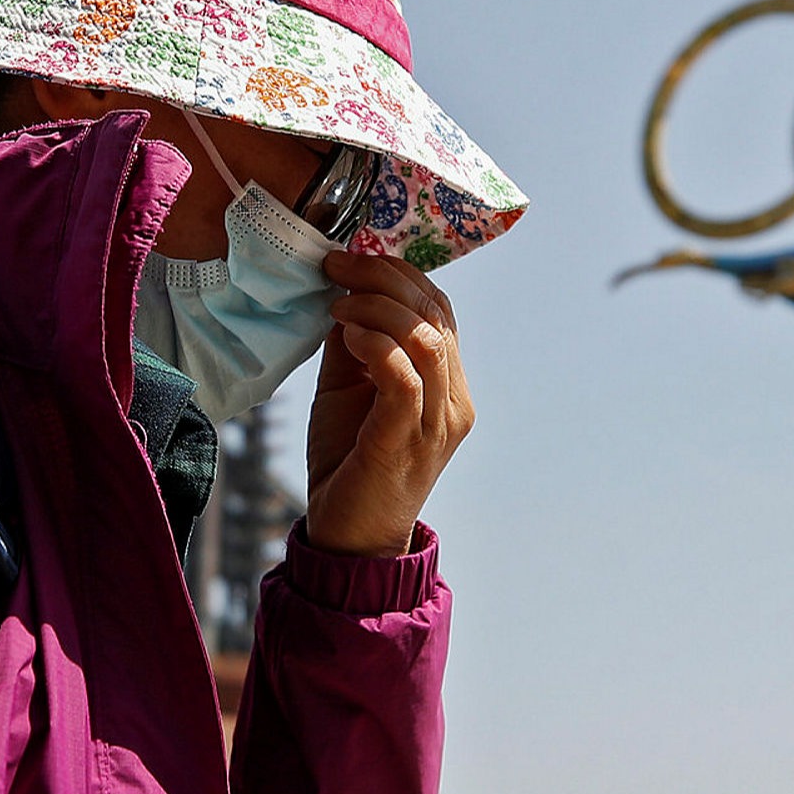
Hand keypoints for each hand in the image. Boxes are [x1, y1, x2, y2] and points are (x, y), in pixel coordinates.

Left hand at [301, 251, 474, 558]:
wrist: (349, 537)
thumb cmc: (349, 460)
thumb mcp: (349, 387)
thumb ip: (355, 341)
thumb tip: (344, 290)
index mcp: (449, 383)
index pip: (438, 308)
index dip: (399, 272)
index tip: (349, 256)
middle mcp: (455, 400)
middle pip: (435, 313)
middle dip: (385, 276)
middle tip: (338, 265)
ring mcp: (436, 423)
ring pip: (426, 339)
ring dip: (378, 307)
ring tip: (339, 303)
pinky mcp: (406, 442)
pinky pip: (404, 378)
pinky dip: (376, 344)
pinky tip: (347, 335)